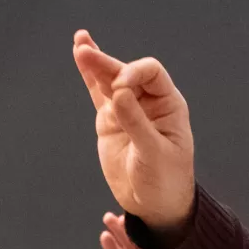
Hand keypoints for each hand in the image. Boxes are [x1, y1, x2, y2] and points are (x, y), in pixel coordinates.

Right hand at [72, 30, 195, 233]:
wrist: (155, 205)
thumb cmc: (166, 180)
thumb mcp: (155, 154)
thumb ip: (137, 124)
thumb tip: (118, 94)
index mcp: (168, 104)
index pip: (151, 73)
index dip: (134, 72)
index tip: (119, 88)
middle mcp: (148, 101)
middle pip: (126, 72)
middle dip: (107, 63)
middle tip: (86, 53)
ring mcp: (127, 109)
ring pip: (109, 79)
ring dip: (95, 62)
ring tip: (80, 44)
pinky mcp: (110, 120)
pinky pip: (98, 93)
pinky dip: (89, 76)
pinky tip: (80, 53)